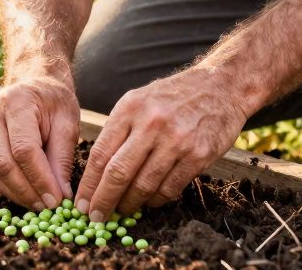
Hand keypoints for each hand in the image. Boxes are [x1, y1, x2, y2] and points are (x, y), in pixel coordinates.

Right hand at [0, 72, 80, 209]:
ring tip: (39, 204)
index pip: (24, 149)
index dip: (40, 179)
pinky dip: (7, 188)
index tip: (57, 199)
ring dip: (16, 194)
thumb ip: (62, 158)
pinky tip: (26, 194)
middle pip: (3, 164)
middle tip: (48, 207)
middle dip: (27, 191)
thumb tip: (60, 195)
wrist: (35, 85)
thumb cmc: (54, 102)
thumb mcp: (68, 123)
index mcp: (17, 102)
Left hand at [74, 67, 248, 220]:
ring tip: (122, 210)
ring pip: (144, 185)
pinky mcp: (198, 155)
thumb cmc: (173, 96)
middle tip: (95, 217)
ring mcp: (176, 140)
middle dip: (103, 200)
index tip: (81, 203)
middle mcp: (151, 123)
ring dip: (130, 204)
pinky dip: (156, 200)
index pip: (100, 153)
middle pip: (118, 173)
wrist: (220, 86)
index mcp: (130, 108)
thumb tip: (96, 172)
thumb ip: (119, 130)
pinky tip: (149, 201)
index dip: (88, 184)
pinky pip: (170, 188)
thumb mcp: (139, 100)